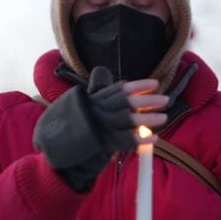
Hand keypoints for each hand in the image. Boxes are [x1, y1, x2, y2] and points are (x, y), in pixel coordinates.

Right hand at [33, 67, 167, 192]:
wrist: (55, 147)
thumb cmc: (71, 124)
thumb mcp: (80, 102)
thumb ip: (94, 89)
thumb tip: (102, 72)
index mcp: (94, 100)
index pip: (118, 90)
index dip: (137, 86)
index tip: (154, 84)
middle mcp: (98, 111)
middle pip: (126, 103)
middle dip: (147, 101)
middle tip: (166, 100)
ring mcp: (100, 127)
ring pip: (127, 120)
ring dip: (147, 118)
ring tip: (163, 117)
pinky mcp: (102, 144)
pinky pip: (124, 141)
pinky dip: (140, 139)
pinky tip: (153, 138)